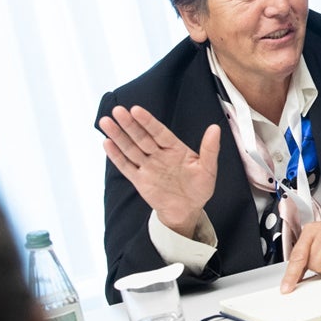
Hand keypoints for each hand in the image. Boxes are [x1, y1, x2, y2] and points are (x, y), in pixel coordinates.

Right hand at [100, 105, 219, 238]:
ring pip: (131, 148)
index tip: (136, 110)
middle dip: (129, 124)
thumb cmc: (200, 187)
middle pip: (141, 137)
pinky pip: (126, 166)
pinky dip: (116, 156)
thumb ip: (210, 149)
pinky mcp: (140, 180)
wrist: (188, 210)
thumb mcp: (208, 169)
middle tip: (117, 111)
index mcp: (175, 148)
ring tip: (106, 122)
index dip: (148, 121)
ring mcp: (148, 166)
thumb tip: (215, 128)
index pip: (159, 132)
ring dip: (118, 136)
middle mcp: (159, 154)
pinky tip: (107, 143)